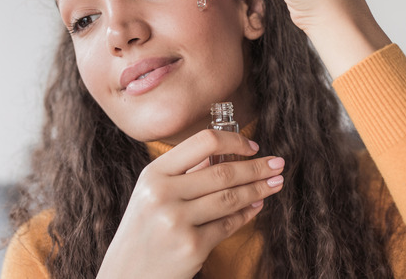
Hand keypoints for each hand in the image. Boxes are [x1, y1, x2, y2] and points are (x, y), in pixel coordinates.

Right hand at [97, 129, 284, 278]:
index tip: (252, 146)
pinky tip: (257, 206)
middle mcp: (162, 194)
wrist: (127, 274)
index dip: (234, 141)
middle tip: (278, 164)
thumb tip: (226, 152)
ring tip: (275, 183)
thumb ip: (184, 173)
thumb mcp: (151, 194)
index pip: (203, 142)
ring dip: (258, 189)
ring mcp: (177, 221)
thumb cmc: (144, 231)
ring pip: (230, 198)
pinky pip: (228, 225)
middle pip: (223, 172)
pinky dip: (246, 214)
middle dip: (257, 167)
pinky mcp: (192, 246)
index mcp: (153, 173)